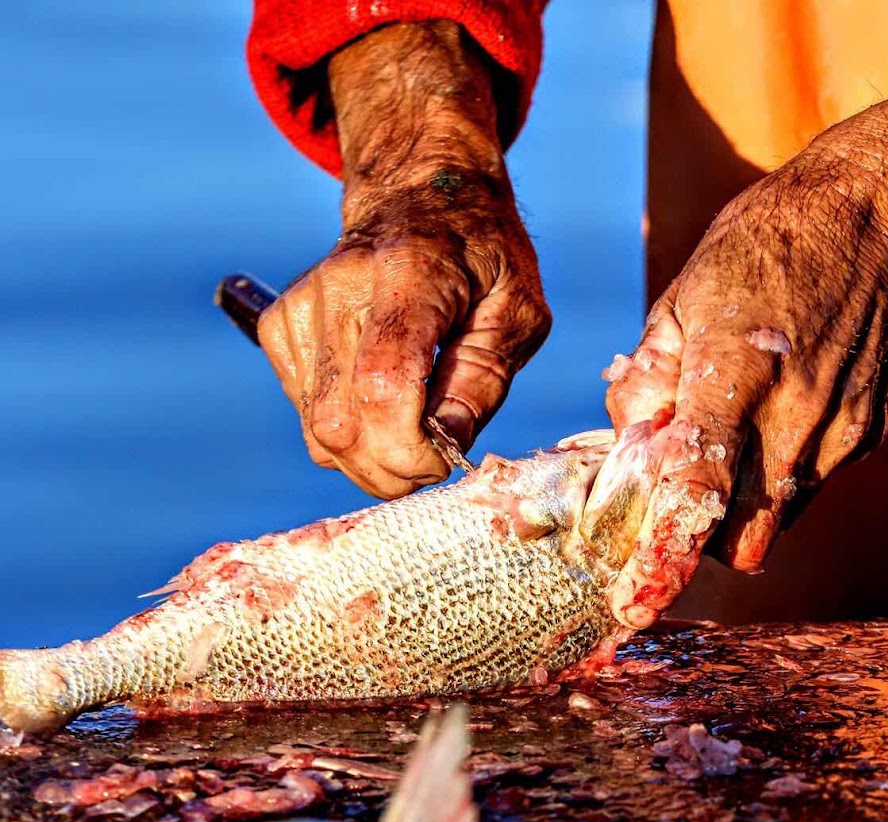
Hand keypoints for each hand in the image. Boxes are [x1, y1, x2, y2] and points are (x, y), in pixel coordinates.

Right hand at [258, 22, 549, 497]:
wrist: (418, 194)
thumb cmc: (479, 257)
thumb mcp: (516, 311)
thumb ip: (484, 380)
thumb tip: (447, 447)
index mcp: (409, 271)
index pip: (382, 385)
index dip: (410, 448)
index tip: (443, 457)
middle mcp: (340, 286)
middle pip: (341, 423)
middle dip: (392, 470)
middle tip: (432, 461)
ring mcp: (300, 306)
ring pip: (319, 433)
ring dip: (371, 460)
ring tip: (412, 433)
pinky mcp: (278, 327)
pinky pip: (308, 420)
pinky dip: (348, 434)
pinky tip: (379, 406)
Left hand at [599, 134, 887, 622]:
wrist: (873, 218)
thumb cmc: (760, 251)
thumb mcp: (681, 299)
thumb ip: (647, 384)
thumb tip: (625, 453)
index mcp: (734, 369)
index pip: (700, 486)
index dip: (667, 550)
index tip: (639, 594)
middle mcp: (794, 412)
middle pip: (740, 537)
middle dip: (700, 540)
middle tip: (677, 507)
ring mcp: (836, 431)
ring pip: (774, 526)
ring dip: (740, 512)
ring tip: (728, 451)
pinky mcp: (863, 439)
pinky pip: (806, 494)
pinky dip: (778, 482)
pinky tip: (772, 425)